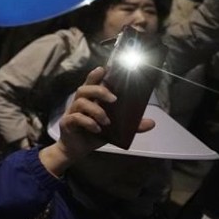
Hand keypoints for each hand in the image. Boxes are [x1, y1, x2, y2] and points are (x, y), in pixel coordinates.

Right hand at [40, 66, 154, 176]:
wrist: (77, 150)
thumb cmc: (93, 135)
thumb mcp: (115, 130)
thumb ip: (131, 125)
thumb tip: (151, 123)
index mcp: (90, 100)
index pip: (91, 83)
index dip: (96, 75)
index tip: (105, 69)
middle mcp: (79, 103)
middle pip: (84, 88)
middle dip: (99, 90)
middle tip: (114, 99)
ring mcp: (72, 112)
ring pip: (80, 102)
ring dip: (96, 110)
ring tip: (107, 122)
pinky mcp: (67, 123)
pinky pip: (76, 118)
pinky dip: (88, 122)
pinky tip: (97, 129)